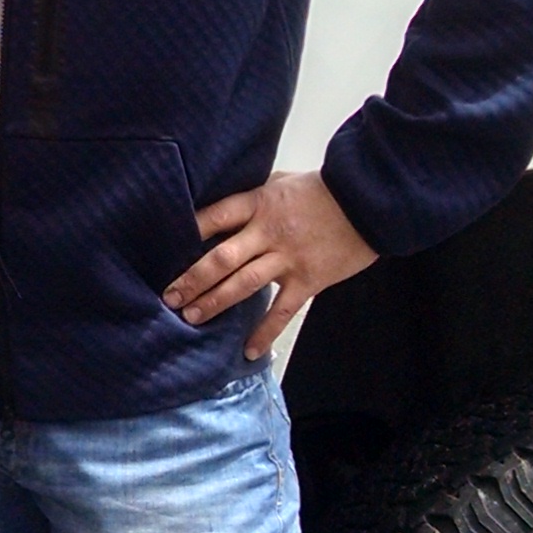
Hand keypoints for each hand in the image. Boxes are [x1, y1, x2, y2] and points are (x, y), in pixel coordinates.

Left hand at [167, 170, 376, 357]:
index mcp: (259, 204)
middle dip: (192, 280)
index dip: (188, 232)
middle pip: (221, 259)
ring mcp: (288, 259)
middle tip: (170, 296)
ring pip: (243, 285)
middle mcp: (268, 233)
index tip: (166, 249)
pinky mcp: (308, 280)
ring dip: (215, 303)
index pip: (214, 217)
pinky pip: (282, 311)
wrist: (367, 201)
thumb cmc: (322, 190)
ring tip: (191, 317)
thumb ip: (254, 198)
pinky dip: (265, 333)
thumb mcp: (281, 182)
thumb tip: (225, 209)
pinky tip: (248, 350)